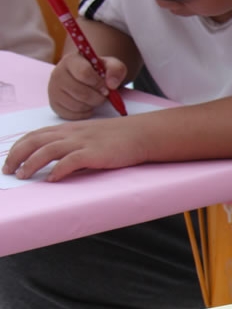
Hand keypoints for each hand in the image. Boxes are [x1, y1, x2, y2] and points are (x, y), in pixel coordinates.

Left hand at [2, 115, 148, 181]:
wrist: (142, 134)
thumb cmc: (118, 138)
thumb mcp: (90, 136)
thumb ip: (72, 145)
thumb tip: (56, 162)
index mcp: (69, 129)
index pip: (35, 135)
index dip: (18, 147)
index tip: (9, 160)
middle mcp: (72, 134)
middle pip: (35, 141)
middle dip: (17, 156)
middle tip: (7, 170)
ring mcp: (83, 142)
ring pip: (48, 150)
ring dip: (32, 163)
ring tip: (23, 176)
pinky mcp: (95, 153)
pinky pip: (72, 160)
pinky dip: (59, 170)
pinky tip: (52, 179)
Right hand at [48, 52, 128, 120]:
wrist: (89, 79)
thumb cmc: (100, 72)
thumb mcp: (111, 65)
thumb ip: (116, 69)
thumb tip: (111, 84)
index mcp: (71, 60)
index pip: (84, 73)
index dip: (99, 83)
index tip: (106, 87)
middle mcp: (57, 73)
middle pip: (80, 92)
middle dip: (97, 97)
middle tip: (102, 95)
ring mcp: (53, 90)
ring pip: (76, 105)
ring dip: (91, 105)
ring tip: (94, 98)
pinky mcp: (54, 104)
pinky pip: (72, 115)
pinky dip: (84, 113)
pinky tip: (87, 105)